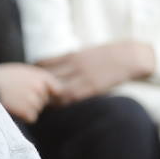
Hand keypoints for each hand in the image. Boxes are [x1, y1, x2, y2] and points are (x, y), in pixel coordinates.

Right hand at [0, 62, 59, 122]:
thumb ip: (39, 79)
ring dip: (27, 108)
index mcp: (42, 76)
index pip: (56, 89)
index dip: (49, 93)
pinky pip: (31, 118)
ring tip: (13, 100)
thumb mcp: (24, 71)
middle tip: (18, 95)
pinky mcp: (28, 112)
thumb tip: (52, 90)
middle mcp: (41, 88)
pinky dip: (23, 116)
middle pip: (45, 101)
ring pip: (37, 110)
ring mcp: (35, 100)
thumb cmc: (3, 76)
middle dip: (34, 100)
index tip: (40, 95)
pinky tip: (13, 107)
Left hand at [39, 42, 154, 104]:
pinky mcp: (92, 88)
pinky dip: (62, 102)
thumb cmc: (106, 55)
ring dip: (48, 96)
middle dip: (38, 85)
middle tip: (32, 94)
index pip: (43, 63)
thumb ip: (67, 60)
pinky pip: (71, 97)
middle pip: (46, 76)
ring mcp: (82, 77)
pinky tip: (56, 106)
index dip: (34, 72)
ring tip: (42, 102)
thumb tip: (50, 67)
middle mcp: (74, 65)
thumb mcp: (83, 52)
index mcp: (71, 55)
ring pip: (57, 89)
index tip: (30, 78)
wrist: (130, 57)